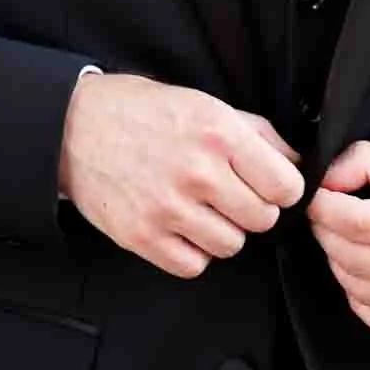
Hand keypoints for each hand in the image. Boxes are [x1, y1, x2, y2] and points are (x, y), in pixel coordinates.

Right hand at [58, 73, 302, 278]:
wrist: (73, 127)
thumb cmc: (142, 112)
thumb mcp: (204, 103)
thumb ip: (256, 133)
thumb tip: (296, 163)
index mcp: (218, 132)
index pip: (286, 186)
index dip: (281, 188)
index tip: (267, 185)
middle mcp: (197, 171)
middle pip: (262, 219)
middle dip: (252, 209)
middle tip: (229, 195)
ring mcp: (168, 208)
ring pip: (231, 245)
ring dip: (223, 231)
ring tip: (201, 209)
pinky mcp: (142, 236)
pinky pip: (194, 265)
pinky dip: (192, 252)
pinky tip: (180, 226)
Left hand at [307, 140, 369, 339]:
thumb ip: (368, 161)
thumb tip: (327, 181)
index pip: (354, 224)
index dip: (325, 208)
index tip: (321, 197)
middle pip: (352, 259)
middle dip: (328, 234)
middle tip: (330, 216)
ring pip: (361, 293)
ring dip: (341, 264)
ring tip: (347, 241)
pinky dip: (363, 299)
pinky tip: (365, 274)